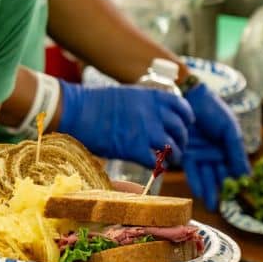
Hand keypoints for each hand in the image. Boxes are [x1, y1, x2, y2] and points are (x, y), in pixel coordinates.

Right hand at [59, 81, 193, 166]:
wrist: (76, 110)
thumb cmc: (94, 102)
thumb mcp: (125, 95)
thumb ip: (143, 105)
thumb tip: (152, 117)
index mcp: (151, 96)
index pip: (182, 108)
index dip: (186, 118)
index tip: (183, 124)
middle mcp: (153, 113)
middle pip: (181, 130)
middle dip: (181, 140)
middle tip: (174, 146)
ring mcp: (146, 131)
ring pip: (174, 149)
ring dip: (173, 156)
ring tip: (167, 159)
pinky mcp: (135, 149)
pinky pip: (156, 162)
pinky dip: (156, 166)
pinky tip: (151, 165)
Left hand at [182, 83, 249, 209]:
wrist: (192, 96)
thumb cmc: (214, 111)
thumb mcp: (230, 131)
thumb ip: (236, 153)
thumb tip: (246, 177)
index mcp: (226, 150)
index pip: (231, 171)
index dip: (233, 185)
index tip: (235, 198)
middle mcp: (212, 154)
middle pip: (217, 176)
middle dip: (218, 191)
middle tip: (219, 207)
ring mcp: (198, 153)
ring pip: (204, 174)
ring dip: (207, 188)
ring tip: (210, 202)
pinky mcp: (183, 149)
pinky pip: (190, 167)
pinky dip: (195, 179)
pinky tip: (198, 190)